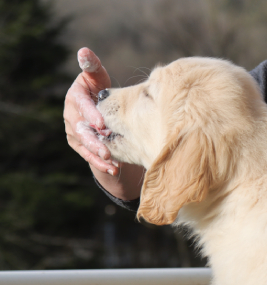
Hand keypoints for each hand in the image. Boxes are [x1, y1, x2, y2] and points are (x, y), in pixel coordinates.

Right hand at [64, 48, 117, 175]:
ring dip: (97, 154)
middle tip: (106, 149)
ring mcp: (74, 132)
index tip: (102, 123)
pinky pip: (89, 156)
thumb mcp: (98, 77)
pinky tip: (113, 169)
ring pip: (85, 145)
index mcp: (75, 98)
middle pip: (80, 130)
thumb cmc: (101, 89)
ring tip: (111, 161)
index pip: (82, 106)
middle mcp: (71, 116)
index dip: (91, 114)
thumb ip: (92, 67)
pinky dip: (100, 163)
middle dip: (93, 140)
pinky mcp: (79, 145)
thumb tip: (84, 51)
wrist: (100, 110)